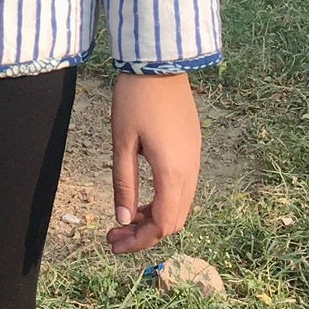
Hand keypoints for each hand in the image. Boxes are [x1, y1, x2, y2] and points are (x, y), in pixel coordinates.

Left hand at [106, 72, 201, 255]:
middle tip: (113, 235)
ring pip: (180, 205)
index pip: (162, 224)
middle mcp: (190, 170)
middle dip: (144, 234)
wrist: (160, 64)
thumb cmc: (135, 99)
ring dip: (153, 218)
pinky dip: (162, 201)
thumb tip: (123, 219)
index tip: (113, 244)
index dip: (139, 241)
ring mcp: (194, 159)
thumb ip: (123, 184)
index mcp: (173, 172)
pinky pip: (182, 188)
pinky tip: (140, 198)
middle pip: (174, 220)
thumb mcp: (121, 143)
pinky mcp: (192, 149)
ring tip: (123, 219)